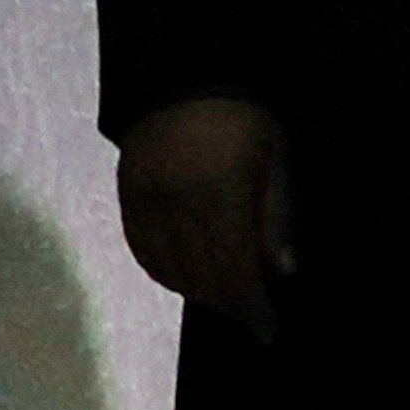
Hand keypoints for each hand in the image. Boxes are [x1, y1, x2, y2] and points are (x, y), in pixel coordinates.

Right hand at [116, 96, 292, 339]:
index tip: (267, 329)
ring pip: (172, 269)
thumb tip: (282, 272)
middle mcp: (180, 205)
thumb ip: (276, 217)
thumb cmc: (242, 119)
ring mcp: (148, 203)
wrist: (181, 80)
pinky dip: (167, 274)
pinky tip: (187, 281)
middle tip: (251, 317)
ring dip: (201, 291)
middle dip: (230, 302)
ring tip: (227, 300)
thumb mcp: (274, 159)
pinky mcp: (127, 200)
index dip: (251, 302)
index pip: (237, 266)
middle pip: (204, 273)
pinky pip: (144, 252)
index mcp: (222, 193)